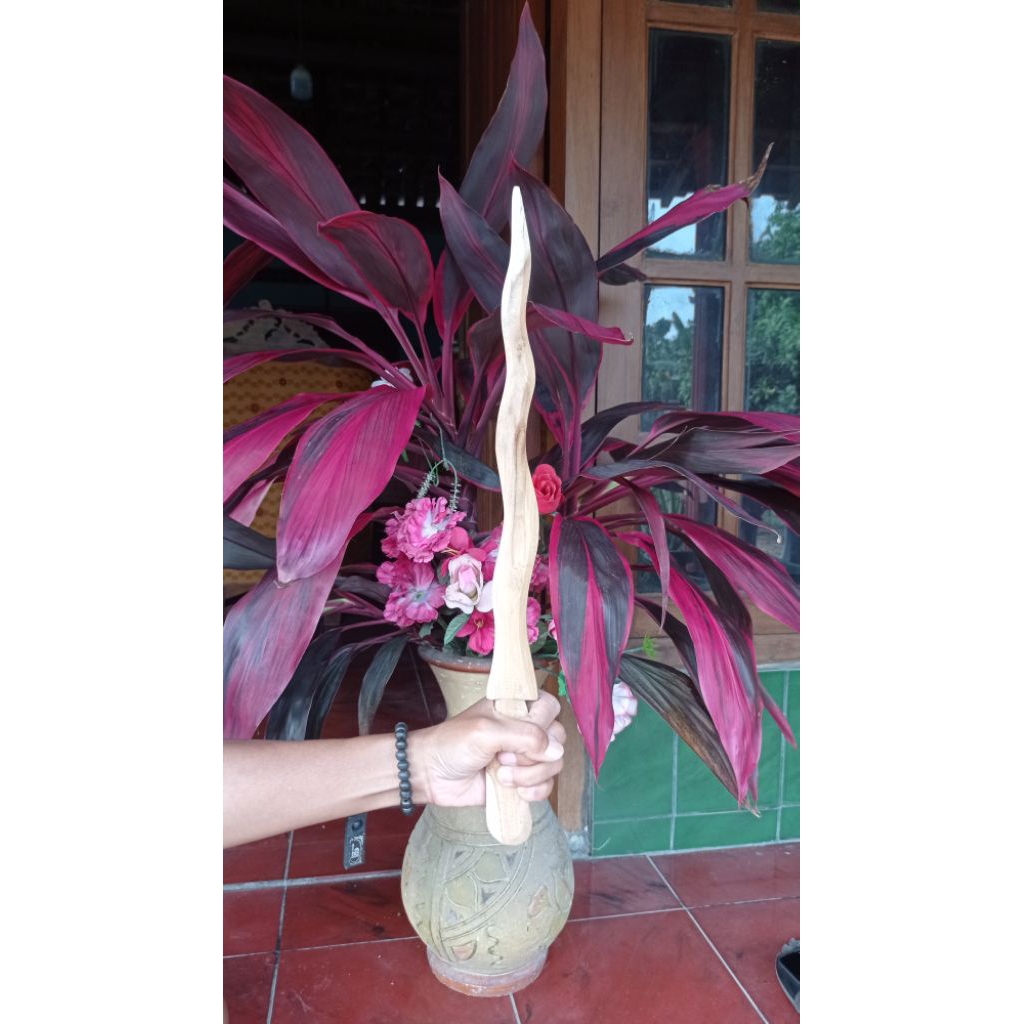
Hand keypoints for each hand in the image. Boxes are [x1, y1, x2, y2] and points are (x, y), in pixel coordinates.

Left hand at [409, 692, 565, 807]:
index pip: (550, 707)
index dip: (542, 723)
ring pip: (553, 765)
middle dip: (535, 754)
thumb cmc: (453, 743)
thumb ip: (524, 736)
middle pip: (558, 738)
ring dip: (531, 775)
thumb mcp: (487, 732)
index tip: (520, 735)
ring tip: (502, 776)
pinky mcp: (522, 781)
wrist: (432, 775)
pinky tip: (514, 791)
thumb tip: (556, 751)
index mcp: (516, 707)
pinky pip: (545, 786)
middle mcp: (524, 730)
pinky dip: (534, 791)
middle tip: (504, 757)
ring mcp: (524, 757)